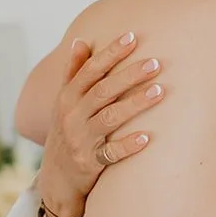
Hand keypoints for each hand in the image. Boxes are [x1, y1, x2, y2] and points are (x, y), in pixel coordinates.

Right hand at [37, 33, 163, 216]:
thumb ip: (73, 73)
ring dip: (135, 104)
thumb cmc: (66, 132)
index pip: (89, 70)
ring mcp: (81, 140)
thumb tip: (80, 40)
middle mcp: (72, 116)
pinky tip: (146, 137)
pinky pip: (111, 153)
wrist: (56, 179)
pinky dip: (128, 145)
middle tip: (155, 63)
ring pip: (109, 118)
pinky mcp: (90, 162)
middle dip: (129, 75)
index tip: (131, 37)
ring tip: (159, 91)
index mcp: (67, 98)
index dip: (109, 53)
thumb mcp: (63, 103)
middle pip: (102, 91)